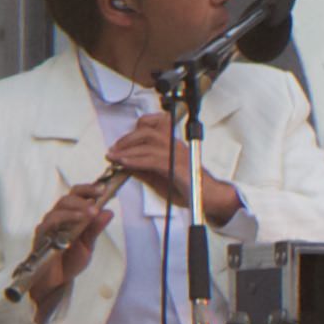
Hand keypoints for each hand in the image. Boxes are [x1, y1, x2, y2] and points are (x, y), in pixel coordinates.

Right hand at [20, 184, 111, 320]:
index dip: (88, 189)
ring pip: (57, 209)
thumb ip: (96, 229)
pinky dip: (63, 220)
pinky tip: (76, 223)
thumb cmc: (70, 260)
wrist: (56, 280)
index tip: (103, 188)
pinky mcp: (40, 236)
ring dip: (75, 209)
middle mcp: (57, 218)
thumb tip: (109, 211)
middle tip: (98, 200)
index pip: (76, 196)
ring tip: (91, 212)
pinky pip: (48, 224)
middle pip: (66, 199)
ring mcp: (47, 226)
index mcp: (70, 217)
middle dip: (83, 197)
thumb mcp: (89, 245)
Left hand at [104, 117, 240, 223]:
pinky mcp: (178, 166)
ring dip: (128, 149)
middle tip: (113, 151)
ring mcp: (177, 154)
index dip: (133, 130)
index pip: (153, 125)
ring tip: (115, 158)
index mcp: (172, 145)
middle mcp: (175, 145)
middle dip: (126, 140)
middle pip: (147, 131)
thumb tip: (123, 165)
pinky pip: (153, 159)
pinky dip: (136, 161)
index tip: (120, 144)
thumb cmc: (188, 188)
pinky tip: (125, 165)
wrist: (210, 199)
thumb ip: (143, 170)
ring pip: (148, 142)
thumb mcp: (159, 178)